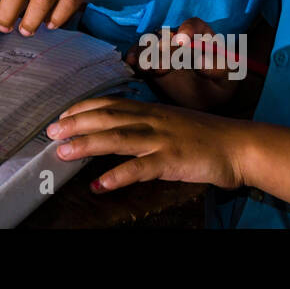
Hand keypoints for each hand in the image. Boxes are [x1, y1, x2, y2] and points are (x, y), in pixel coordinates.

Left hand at [48, 96, 247, 191]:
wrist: (240, 146)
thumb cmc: (205, 136)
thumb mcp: (171, 122)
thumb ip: (146, 123)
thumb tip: (119, 129)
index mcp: (150, 109)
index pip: (110, 103)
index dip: (83, 108)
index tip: (61, 115)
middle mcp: (152, 119)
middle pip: (107, 117)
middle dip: (76, 123)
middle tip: (50, 131)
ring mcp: (161, 139)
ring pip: (117, 138)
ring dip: (87, 144)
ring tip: (62, 152)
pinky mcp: (172, 160)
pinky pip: (140, 168)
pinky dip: (117, 176)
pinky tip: (99, 185)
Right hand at [124, 17, 242, 111]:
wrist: (206, 100)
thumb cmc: (220, 85)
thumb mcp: (226, 77)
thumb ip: (217, 67)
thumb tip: (201, 61)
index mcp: (203, 36)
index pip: (195, 25)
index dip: (188, 29)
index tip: (183, 41)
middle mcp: (180, 38)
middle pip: (169, 35)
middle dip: (164, 48)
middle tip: (163, 65)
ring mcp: (163, 48)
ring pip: (151, 43)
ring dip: (147, 54)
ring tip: (148, 69)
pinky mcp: (150, 60)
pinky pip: (139, 53)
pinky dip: (134, 56)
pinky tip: (131, 62)